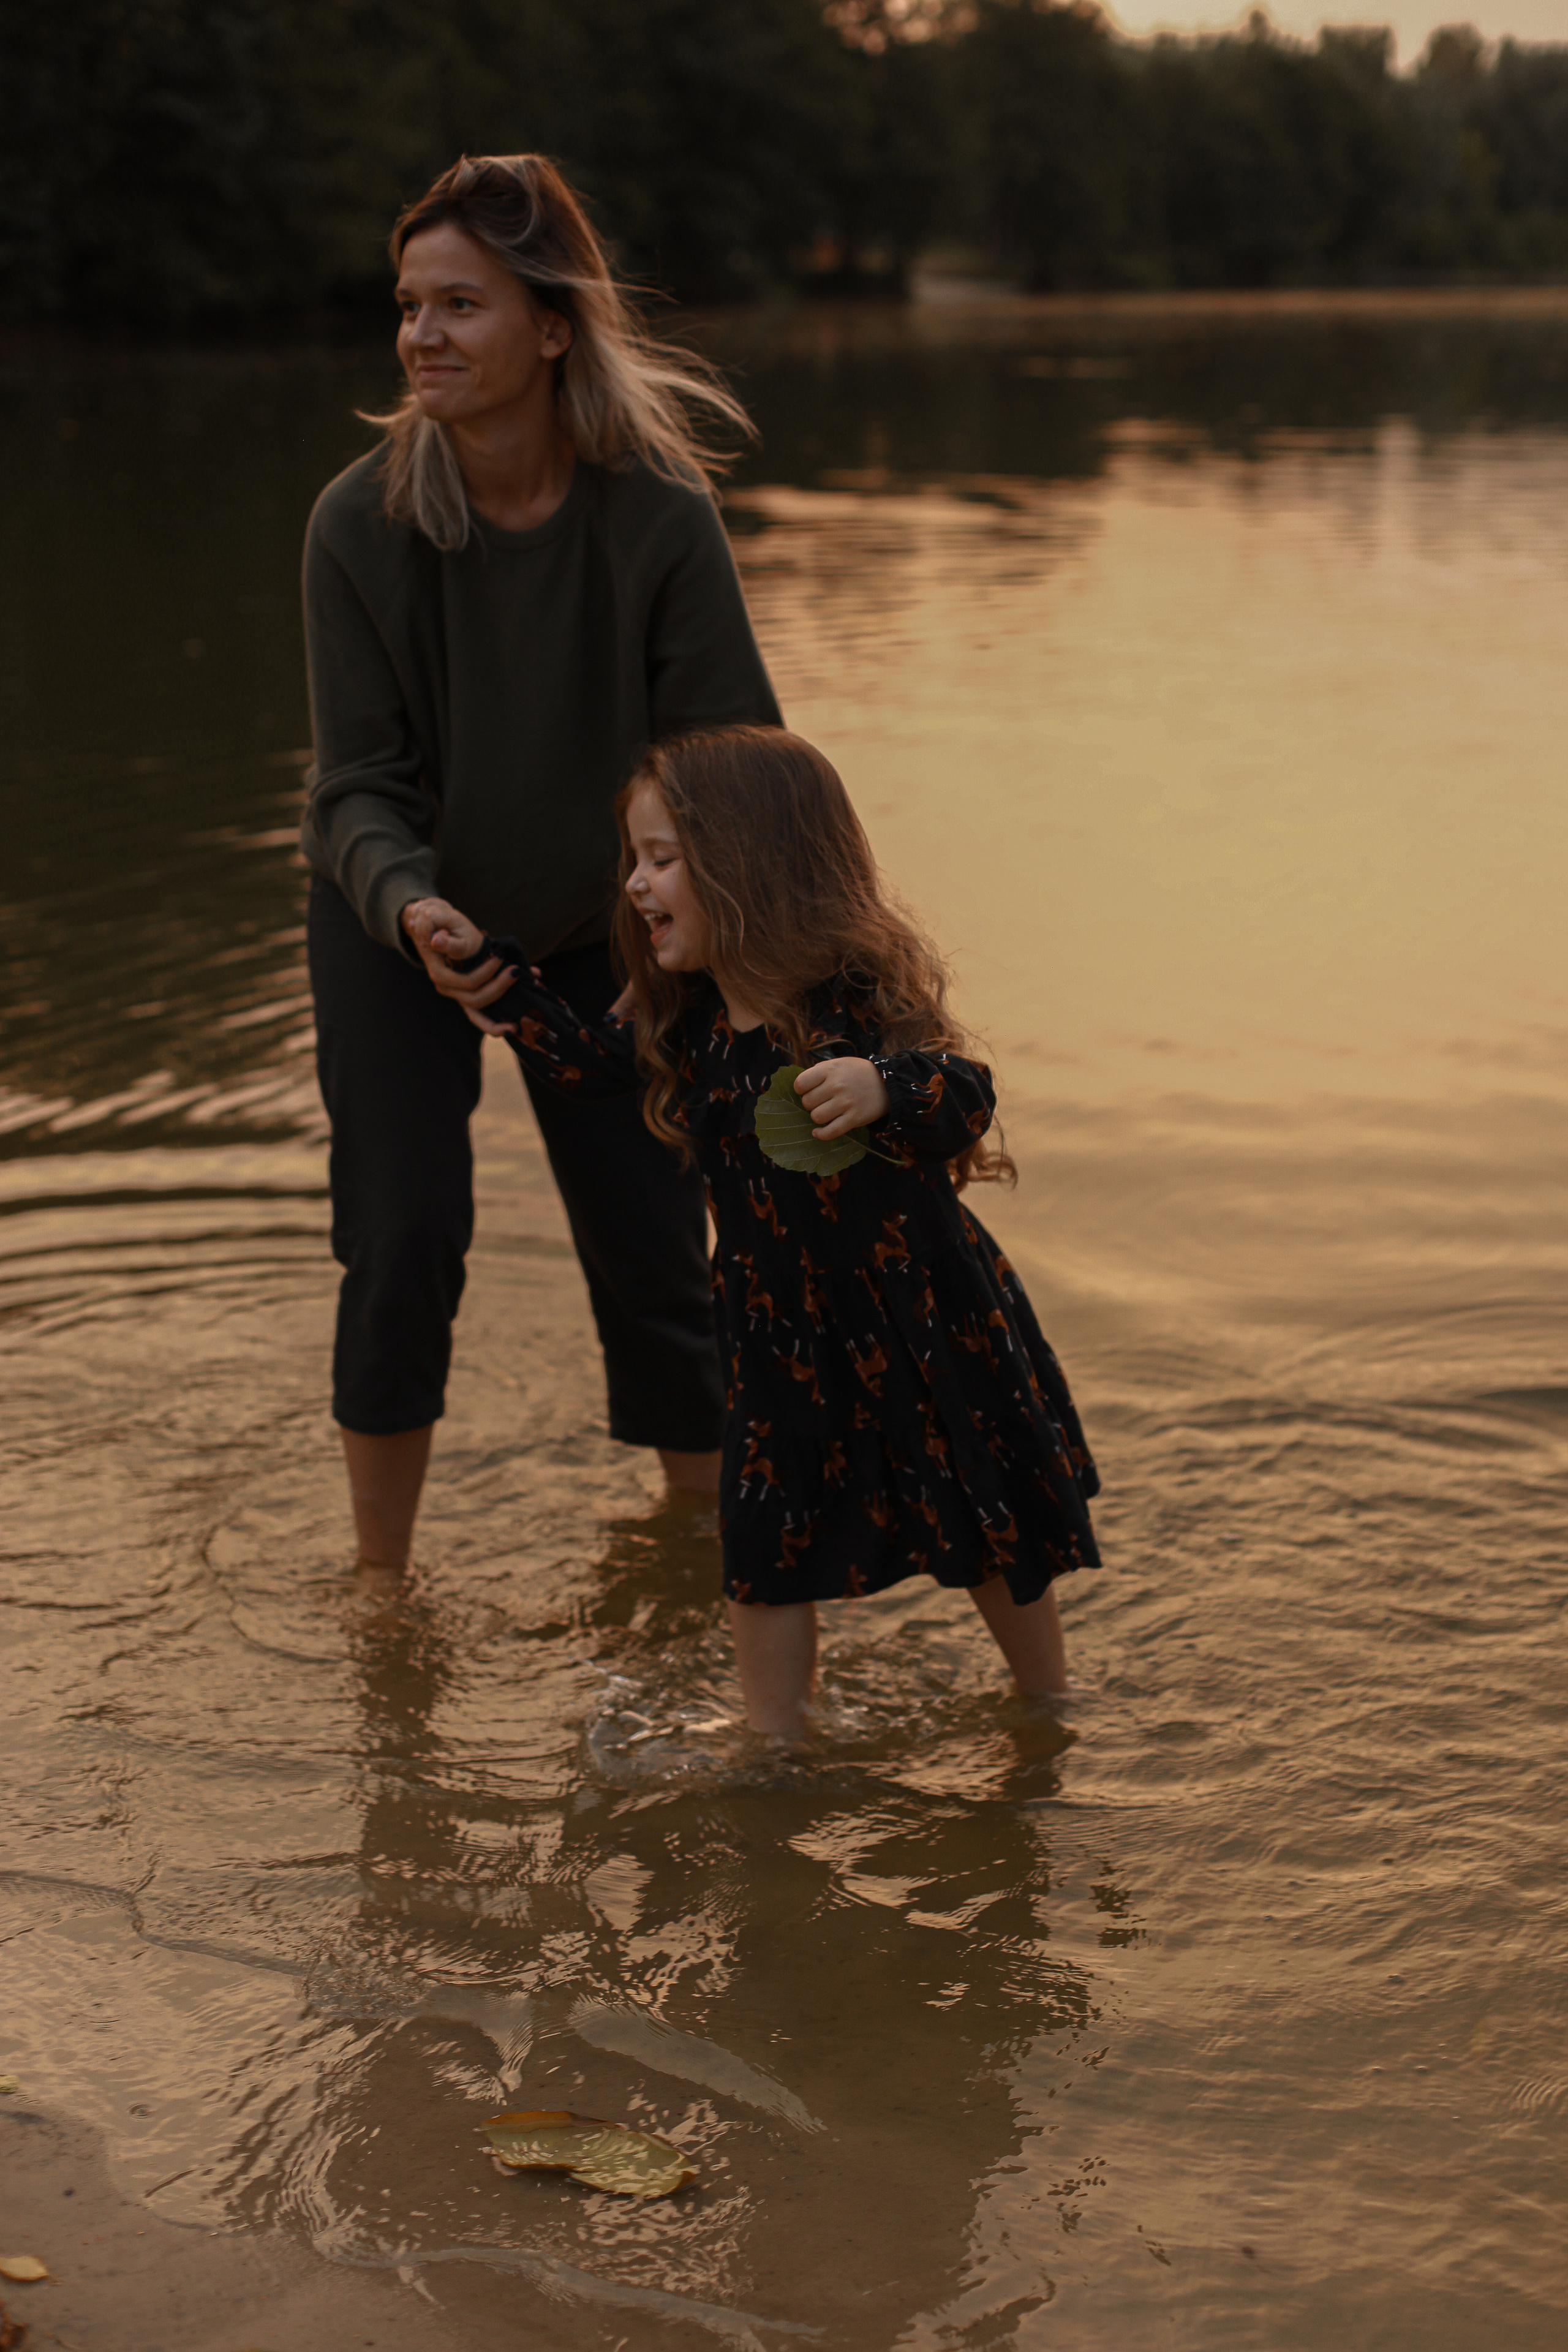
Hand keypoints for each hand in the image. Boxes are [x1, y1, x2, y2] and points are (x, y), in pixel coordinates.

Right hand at [400, 897, 518, 1028]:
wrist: (435, 926)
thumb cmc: (440, 921)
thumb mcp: (440, 919)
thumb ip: (439, 930)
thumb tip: (436, 941)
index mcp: (439, 972)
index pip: (465, 981)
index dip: (485, 972)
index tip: (500, 955)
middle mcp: (446, 987)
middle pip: (474, 998)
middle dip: (499, 987)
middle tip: (515, 971)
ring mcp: (457, 994)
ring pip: (477, 1015)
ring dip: (498, 1019)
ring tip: (518, 1023)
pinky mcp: (467, 995)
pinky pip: (480, 1017)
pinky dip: (496, 1024)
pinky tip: (515, 1027)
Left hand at [794, 1056, 889, 1139]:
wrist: (888, 1083)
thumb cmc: (858, 1073)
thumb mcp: (840, 1063)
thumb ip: (820, 1071)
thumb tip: (800, 1085)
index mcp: (830, 1069)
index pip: (801, 1083)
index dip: (800, 1090)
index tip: (806, 1091)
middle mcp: (837, 1085)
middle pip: (807, 1102)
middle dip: (810, 1104)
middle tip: (820, 1102)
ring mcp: (846, 1102)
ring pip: (816, 1117)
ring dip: (817, 1117)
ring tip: (824, 1113)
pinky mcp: (854, 1118)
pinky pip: (831, 1132)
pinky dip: (821, 1135)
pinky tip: (817, 1133)